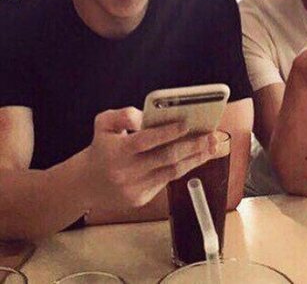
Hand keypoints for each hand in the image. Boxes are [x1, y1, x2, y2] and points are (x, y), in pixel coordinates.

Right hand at [82, 108, 216, 209]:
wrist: (86, 183)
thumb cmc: (102, 146)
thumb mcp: (104, 123)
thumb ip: (123, 115)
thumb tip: (144, 116)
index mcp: (118, 151)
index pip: (146, 141)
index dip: (168, 132)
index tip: (187, 123)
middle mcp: (127, 172)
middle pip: (166, 158)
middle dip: (193, 146)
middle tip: (212, 136)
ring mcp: (135, 188)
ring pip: (172, 172)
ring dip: (196, 159)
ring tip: (213, 147)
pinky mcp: (141, 199)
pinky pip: (167, 180)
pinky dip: (184, 167)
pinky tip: (198, 157)